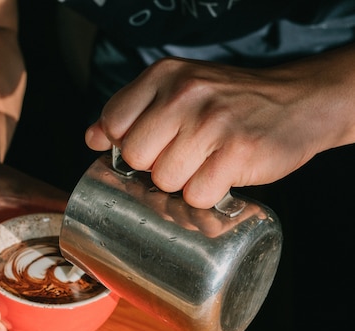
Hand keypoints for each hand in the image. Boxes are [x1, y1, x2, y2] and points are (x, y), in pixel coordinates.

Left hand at [85, 55, 354, 207]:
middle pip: (136, 157)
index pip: (112, 123)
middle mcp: (184, 93)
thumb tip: (92, 138)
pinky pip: (197, 195)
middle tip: (182, 157)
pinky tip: (221, 175)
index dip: (126, 144)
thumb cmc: (229, 103)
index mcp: (163, 75)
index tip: (149, 146)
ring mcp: (212, 121)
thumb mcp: (178, 89)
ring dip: (182, 183)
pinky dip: (207, 195)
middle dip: (154, 167)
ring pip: (165, 180)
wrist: (297, 102)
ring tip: (204, 164)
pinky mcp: (238, 151)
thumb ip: (132, 111)